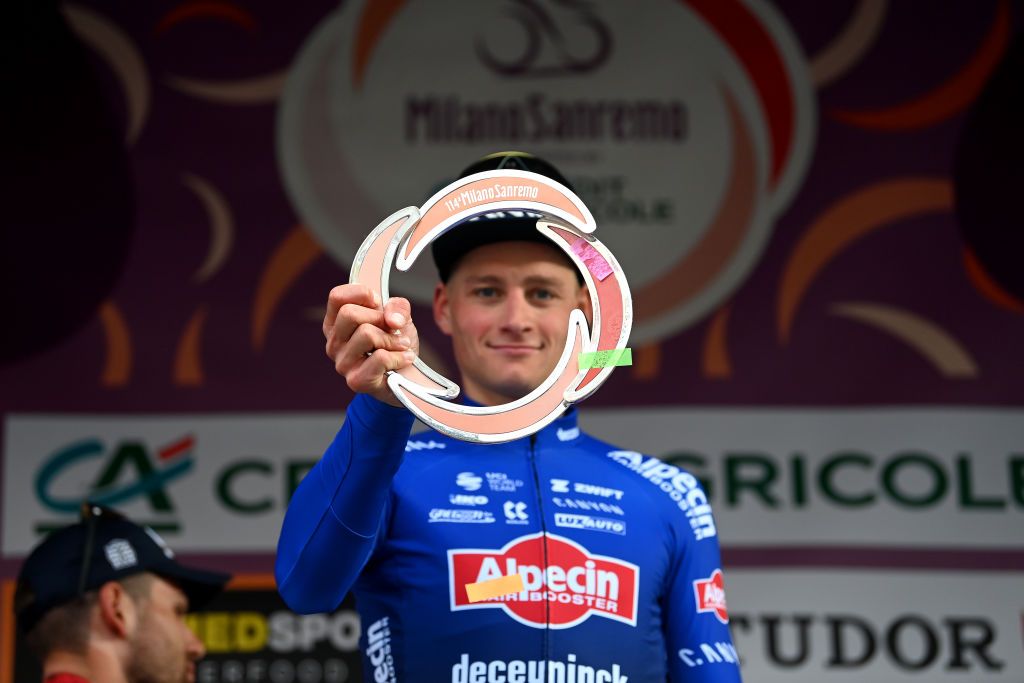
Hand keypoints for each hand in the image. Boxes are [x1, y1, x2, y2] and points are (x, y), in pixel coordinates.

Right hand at [324, 284, 418, 405]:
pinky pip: (380, 358)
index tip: (378, 302)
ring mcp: (342, 363)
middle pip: (349, 314)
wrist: (406, 376)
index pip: (336, 297)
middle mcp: (334, 343)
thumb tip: (392, 320)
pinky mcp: (356, 381)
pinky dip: (399, 356)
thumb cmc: (395, 343)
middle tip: (392, 329)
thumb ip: (398, 307)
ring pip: (366, 334)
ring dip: (392, 339)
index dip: (361, 293)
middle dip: (379, 318)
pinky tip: (405, 359)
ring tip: (401, 345)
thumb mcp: (399, 318)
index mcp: (336, 324)